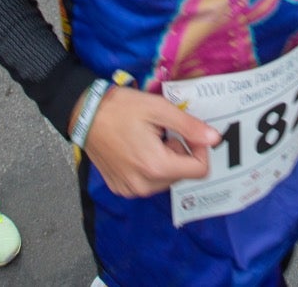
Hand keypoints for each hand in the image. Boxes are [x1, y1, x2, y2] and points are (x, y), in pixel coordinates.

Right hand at [82, 86, 219, 197]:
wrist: (84, 114)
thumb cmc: (121, 108)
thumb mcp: (159, 109)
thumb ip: (189, 126)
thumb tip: (214, 138)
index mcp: (156, 166)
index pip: (199, 170)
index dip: (200, 149)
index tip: (186, 133)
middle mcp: (144, 185)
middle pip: (182, 175)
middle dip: (180, 153)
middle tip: (163, 132)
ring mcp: (130, 190)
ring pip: (166, 180)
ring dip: (165, 161)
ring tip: (149, 139)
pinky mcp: (120, 188)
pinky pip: (148, 182)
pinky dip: (149, 167)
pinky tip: (136, 149)